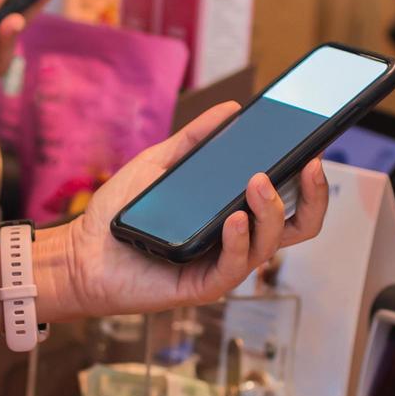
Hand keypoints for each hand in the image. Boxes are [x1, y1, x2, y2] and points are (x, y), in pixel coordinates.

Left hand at [60, 103, 330, 318]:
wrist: (80, 252)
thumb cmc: (121, 213)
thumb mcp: (161, 163)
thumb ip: (196, 140)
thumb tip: (232, 109)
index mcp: (238, 214)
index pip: (289, 201)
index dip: (309, 179)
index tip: (313, 147)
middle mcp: (239, 241)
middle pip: (299, 226)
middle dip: (314, 196)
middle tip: (308, 164)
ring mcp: (224, 265)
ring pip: (272, 243)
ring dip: (272, 210)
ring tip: (256, 181)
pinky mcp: (204, 286)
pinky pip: (236, 267)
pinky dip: (240, 240)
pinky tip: (232, 218)